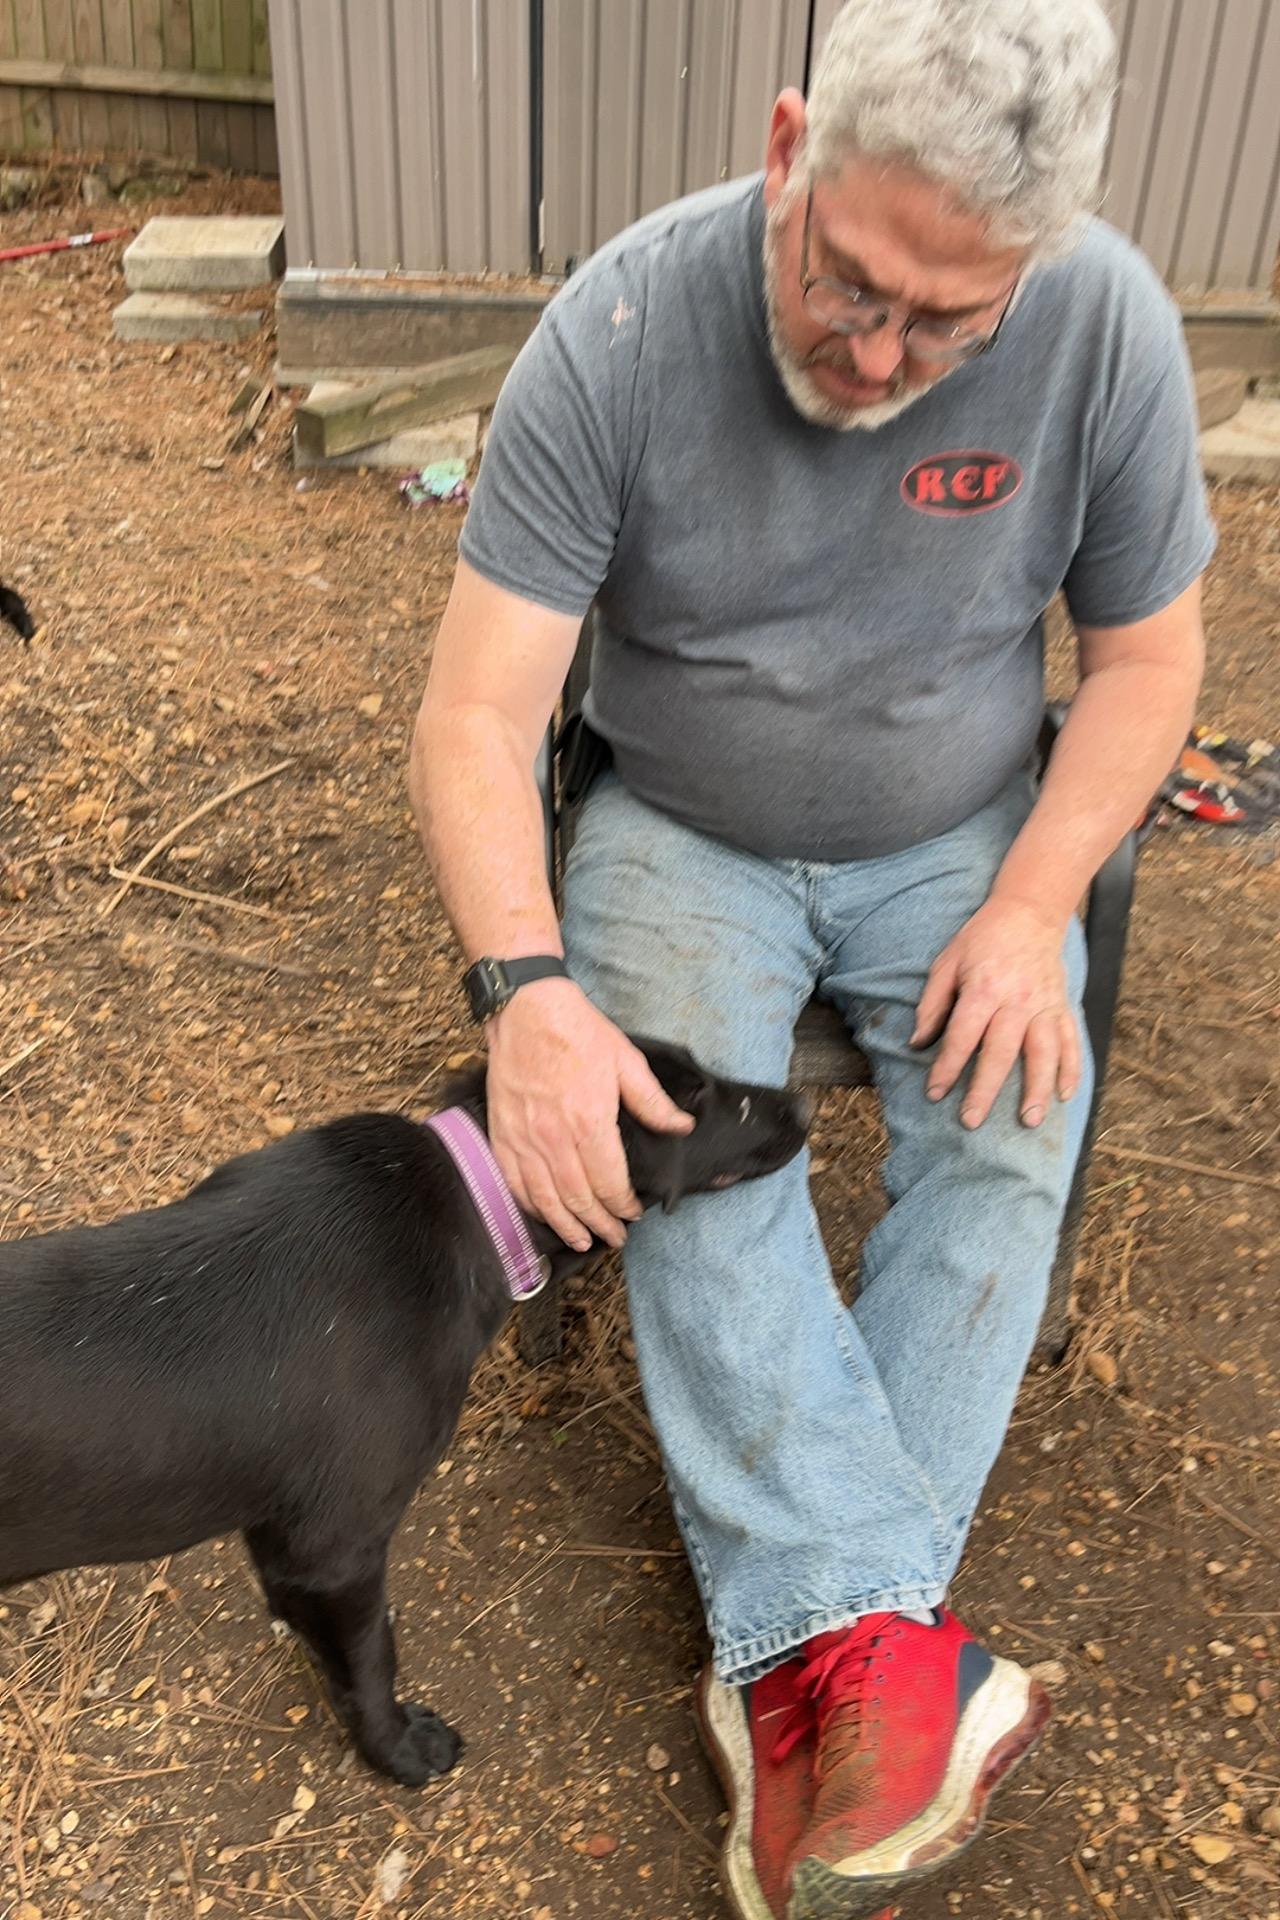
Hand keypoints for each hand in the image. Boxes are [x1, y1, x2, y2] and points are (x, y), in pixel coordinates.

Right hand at [485, 980, 694, 1251]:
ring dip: (565, 1226)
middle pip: (578, 1199)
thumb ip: (653, 1102)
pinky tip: (542, 1216)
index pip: (609, 1183)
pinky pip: (514, 1183)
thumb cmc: (578, 1033)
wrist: (527, 1012)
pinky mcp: (502, 1135)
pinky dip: (530, 1206)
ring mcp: (523, 1140)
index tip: (633, 1213)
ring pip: (544, 1199)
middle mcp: (554, 1140)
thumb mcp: (626, 1062)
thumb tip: (682, 1127)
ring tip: (581, 1241)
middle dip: (599, 1225)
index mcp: (589, 1123)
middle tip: (614, 1238)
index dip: (623, 1205)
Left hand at [911, 897, 1081, 1129]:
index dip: (947, 1066)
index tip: (934, 1093)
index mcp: (984, 988)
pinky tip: (1066, 1096)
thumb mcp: (947, 962)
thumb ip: (932, 1004)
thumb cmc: (982, 939)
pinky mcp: (1062, 1006)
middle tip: (971, 1121)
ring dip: (1038, 1089)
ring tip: (1030, 1120)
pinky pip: (1070, 1041)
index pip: (963, 1036)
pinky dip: (1071, 1070)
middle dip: (985, 1090)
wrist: (1029, 912)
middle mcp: (1017, 1000)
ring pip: (1043, 1053)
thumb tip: (917, 1043)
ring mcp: (1044, 1005)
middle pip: (1001, 1052)